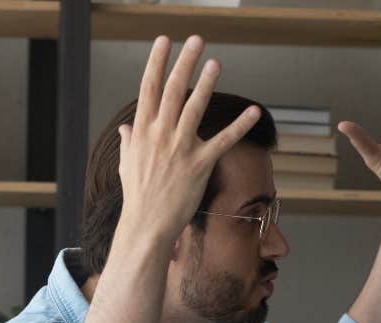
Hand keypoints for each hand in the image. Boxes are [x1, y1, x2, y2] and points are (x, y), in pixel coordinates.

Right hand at [117, 36, 262, 243]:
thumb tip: (126, 129)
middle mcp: (160, 134)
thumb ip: (129, 143)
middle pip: (173, 90)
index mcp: (143, 130)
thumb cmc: (138, 196)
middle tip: (195, 40)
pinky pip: (223, 140)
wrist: (147, 224)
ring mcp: (180, 148)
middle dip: (184, 62)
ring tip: (216, 63)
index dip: (157, 62)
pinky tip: (254, 111)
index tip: (164, 41)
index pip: (149, 88)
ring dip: (206, 83)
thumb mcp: (127, 164)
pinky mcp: (200, 164)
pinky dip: (240, 125)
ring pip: (194, 108)